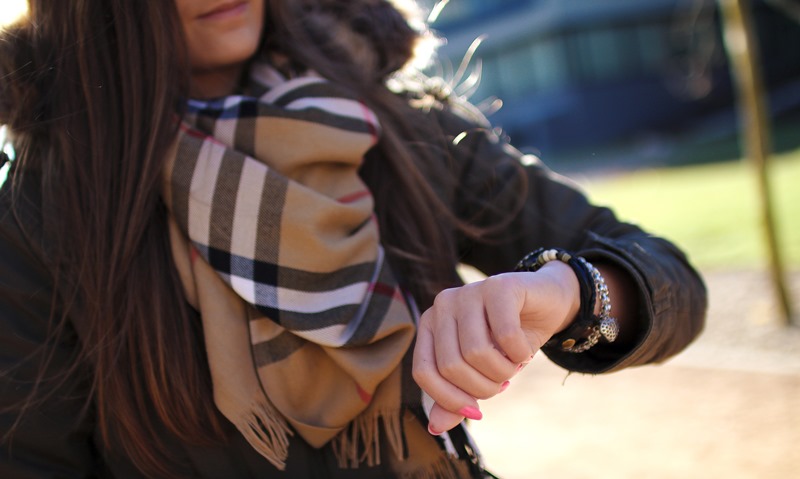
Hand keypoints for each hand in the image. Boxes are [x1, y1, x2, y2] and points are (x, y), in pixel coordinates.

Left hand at [412, 261, 579, 434]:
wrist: (547, 303)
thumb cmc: (508, 341)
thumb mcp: (481, 373)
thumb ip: (456, 397)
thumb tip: (435, 428)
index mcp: (430, 324)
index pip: (423, 372)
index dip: (449, 400)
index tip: (477, 413)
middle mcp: (443, 304)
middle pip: (451, 366)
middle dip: (482, 388)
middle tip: (502, 382)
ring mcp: (470, 291)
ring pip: (476, 353)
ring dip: (502, 371)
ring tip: (513, 365)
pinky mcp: (500, 286)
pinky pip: (505, 335)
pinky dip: (519, 354)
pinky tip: (524, 350)